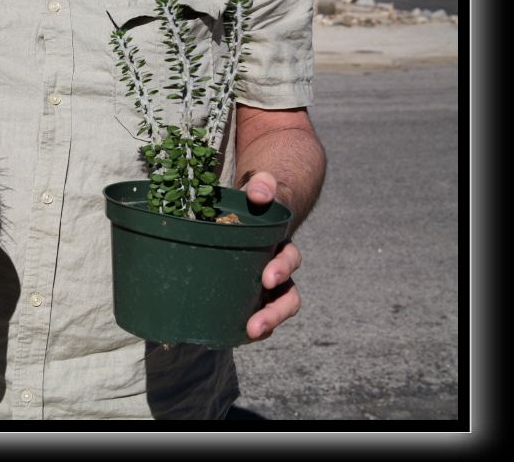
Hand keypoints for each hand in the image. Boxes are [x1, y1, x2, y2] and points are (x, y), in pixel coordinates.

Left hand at [242, 171, 301, 340]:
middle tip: (256, 324)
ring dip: (264, 324)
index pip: (289, 260)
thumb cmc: (254, 197)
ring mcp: (264, 283)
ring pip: (272, 309)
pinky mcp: (248, 290)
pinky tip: (232, 335)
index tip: (268, 277)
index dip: (282, 269)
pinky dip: (245, 324)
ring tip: (248, 335)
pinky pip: (252, 311)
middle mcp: (278, 268)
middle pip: (287, 296)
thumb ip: (263, 185)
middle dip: (275, 312)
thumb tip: (260, 195)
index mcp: (282, 244)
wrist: (253, 204)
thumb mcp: (260, 186)